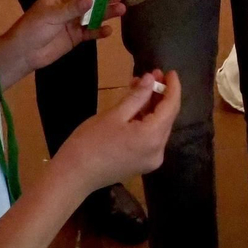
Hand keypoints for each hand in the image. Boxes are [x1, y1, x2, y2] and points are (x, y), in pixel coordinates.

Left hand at [5, 0, 126, 72]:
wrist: (24, 54)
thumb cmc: (33, 28)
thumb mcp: (51, 15)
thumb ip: (72, 8)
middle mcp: (69, 5)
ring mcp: (74, 21)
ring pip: (94, 14)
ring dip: (106, 12)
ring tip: (121, 10)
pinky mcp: (77, 36)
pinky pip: (91, 32)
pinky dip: (99, 31)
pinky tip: (107, 31)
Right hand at [58, 71, 181, 190]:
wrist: (74, 176)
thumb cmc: (91, 142)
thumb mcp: (114, 115)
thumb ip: (137, 96)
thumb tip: (151, 79)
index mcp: (153, 137)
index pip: (171, 107)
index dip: (173, 88)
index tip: (170, 72)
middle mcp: (158, 151)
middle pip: (166, 118)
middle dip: (161, 95)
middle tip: (152, 74)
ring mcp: (151, 160)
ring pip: (158, 127)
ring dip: (152, 107)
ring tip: (141, 87)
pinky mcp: (142, 163)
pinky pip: (150, 137)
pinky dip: (146, 121)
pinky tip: (136, 107)